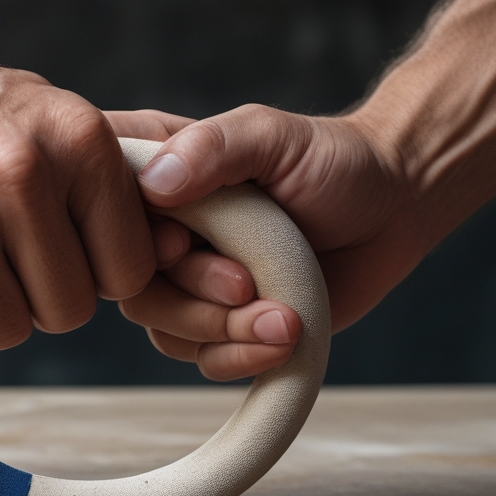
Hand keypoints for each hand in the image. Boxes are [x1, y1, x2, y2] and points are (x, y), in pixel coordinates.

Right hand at [0, 41, 155, 354]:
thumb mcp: (47, 114)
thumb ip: (114, 179)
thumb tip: (180, 248)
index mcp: (76, 136)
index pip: (128, 269)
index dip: (96, 275)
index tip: (61, 252)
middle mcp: (19, 171)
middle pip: (68, 311)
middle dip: (37, 296)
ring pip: (3, 331)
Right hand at [105, 105, 421, 379]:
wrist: (392, 209)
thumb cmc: (331, 160)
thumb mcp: (269, 136)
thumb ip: (211, 148)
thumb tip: (153, 183)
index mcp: (163, 176)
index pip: (103, 210)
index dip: (128, 239)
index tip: (183, 240)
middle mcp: (166, 230)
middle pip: (130, 284)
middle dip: (191, 297)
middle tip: (247, 284)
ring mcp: (194, 280)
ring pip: (164, 328)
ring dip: (223, 332)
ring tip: (284, 319)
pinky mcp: (225, 322)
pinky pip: (202, 359)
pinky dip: (239, 358)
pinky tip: (283, 339)